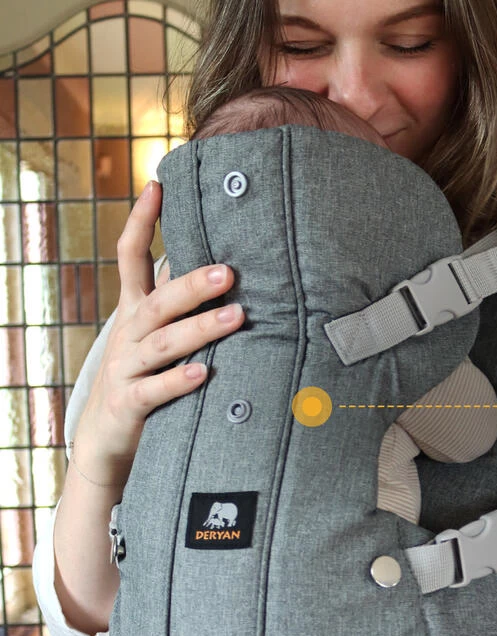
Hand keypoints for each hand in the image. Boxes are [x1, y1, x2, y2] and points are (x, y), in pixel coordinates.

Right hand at [72, 180, 244, 484]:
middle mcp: (128, 334)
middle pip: (156, 301)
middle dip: (191, 284)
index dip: (141, 221)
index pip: (129, 257)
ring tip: (236, 318)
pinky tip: (203, 373)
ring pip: (162, 343)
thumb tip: (225, 270)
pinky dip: (177, 380)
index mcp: (134, 311)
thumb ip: (180, 306)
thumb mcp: (155, 335)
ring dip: (199, 329)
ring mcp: (125, 368)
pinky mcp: (129, 403)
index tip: (158, 185)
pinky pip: (154, 390)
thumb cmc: (144, 376)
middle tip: (229, 272)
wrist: (106, 436)